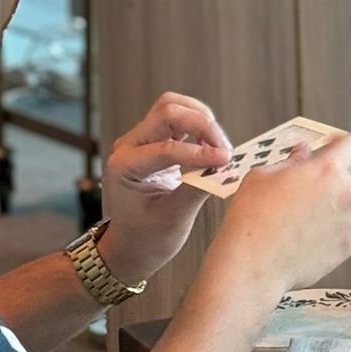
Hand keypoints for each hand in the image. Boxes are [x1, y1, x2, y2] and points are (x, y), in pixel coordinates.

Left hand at [101, 94, 232, 279]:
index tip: (226, 160)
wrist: (131, 245)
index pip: (166, 148)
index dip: (200, 152)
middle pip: (168, 112)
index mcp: (124, 166)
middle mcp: (128, 146)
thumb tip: (226, 167)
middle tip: (226, 151)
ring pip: (172, 106)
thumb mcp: (174, 218)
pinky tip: (212, 145)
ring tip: (219, 146)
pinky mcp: (153, 139)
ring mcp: (139, 140)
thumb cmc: (147, 237)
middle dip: (202, 126)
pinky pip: (177, 117)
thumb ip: (199, 188)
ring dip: (201, 119)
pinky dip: (199, 124)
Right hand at [207, 133, 350, 301]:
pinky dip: (340, 227)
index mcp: (327, 170)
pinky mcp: (346, 246)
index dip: (340, 143)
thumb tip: (303, 153)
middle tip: (325, 177)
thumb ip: (291, 160)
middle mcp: (345, 194)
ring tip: (322, 206)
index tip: (334, 145)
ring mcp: (349, 222)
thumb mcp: (263, 176)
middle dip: (345, 171)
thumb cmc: (252, 220)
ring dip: (347, 200)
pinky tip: (317, 229)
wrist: (252, 264)